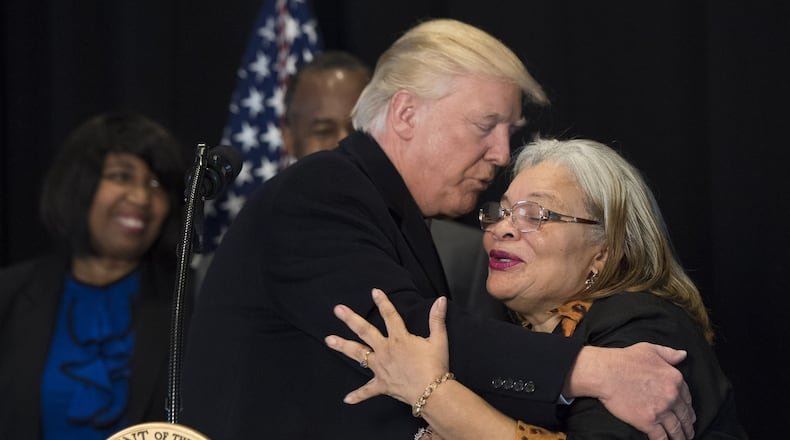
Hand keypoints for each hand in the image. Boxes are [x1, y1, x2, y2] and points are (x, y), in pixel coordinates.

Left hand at [325, 288, 448, 405]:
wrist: (432, 392)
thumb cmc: (435, 366)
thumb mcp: (439, 340)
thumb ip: (437, 319)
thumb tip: (441, 300)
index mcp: (399, 339)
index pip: (390, 316)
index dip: (383, 302)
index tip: (374, 291)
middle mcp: (385, 350)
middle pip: (365, 331)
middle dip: (350, 319)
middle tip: (337, 309)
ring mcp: (381, 367)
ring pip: (358, 354)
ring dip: (343, 346)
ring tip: (329, 340)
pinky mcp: (382, 384)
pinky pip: (367, 391)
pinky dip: (358, 395)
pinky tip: (347, 399)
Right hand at [570, 343, 695, 439]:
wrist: (605, 372)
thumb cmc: (624, 360)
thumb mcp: (650, 349)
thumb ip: (669, 353)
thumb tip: (683, 355)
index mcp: (675, 379)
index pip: (687, 398)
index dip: (688, 408)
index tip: (687, 414)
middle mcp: (671, 396)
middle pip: (685, 416)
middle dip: (687, 426)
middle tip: (688, 432)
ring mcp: (661, 410)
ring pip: (676, 429)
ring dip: (680, 437)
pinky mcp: (647, 422)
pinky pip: (661, 437)